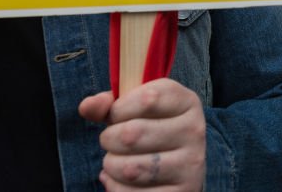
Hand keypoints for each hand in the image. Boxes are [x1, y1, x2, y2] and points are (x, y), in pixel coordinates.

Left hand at [78, 78, 205, 190]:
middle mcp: (194, 131)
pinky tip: (124, 180)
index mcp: (186, 102)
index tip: (118, 114)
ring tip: (119, 161)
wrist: (179, 167)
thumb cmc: (151, 130)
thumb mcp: (135, 109)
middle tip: (114, 141)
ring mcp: (190, 165)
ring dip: (112, 166)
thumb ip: (110, 104)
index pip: (147, 99)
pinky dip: (116, 187)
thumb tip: (87, 106)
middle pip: (131, 135)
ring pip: (129, 169)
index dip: (120, 108)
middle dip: (109, 139)